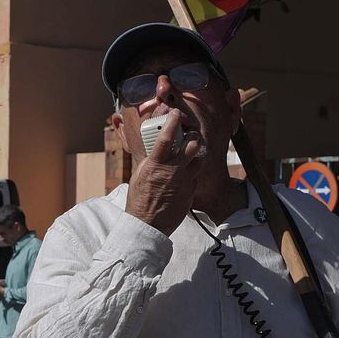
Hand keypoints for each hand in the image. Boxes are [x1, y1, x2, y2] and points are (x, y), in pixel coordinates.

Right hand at [125, 108, 205, 234]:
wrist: (148, 224)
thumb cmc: (139, 199)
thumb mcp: (139, 174)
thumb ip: (151, 160)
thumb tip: (157, 149)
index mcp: (156, 164)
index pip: (166, 137)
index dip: (172, 121)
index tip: (175, 113)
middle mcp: (173, 171)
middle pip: (193, 145)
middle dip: (194, 136)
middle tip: (190, 135)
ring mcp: (185, 182)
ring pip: (199, 160)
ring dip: (196, 155)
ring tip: (189, 155)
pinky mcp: (191, 192)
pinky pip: (196, 177)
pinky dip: (192, 173)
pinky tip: (184, 176)